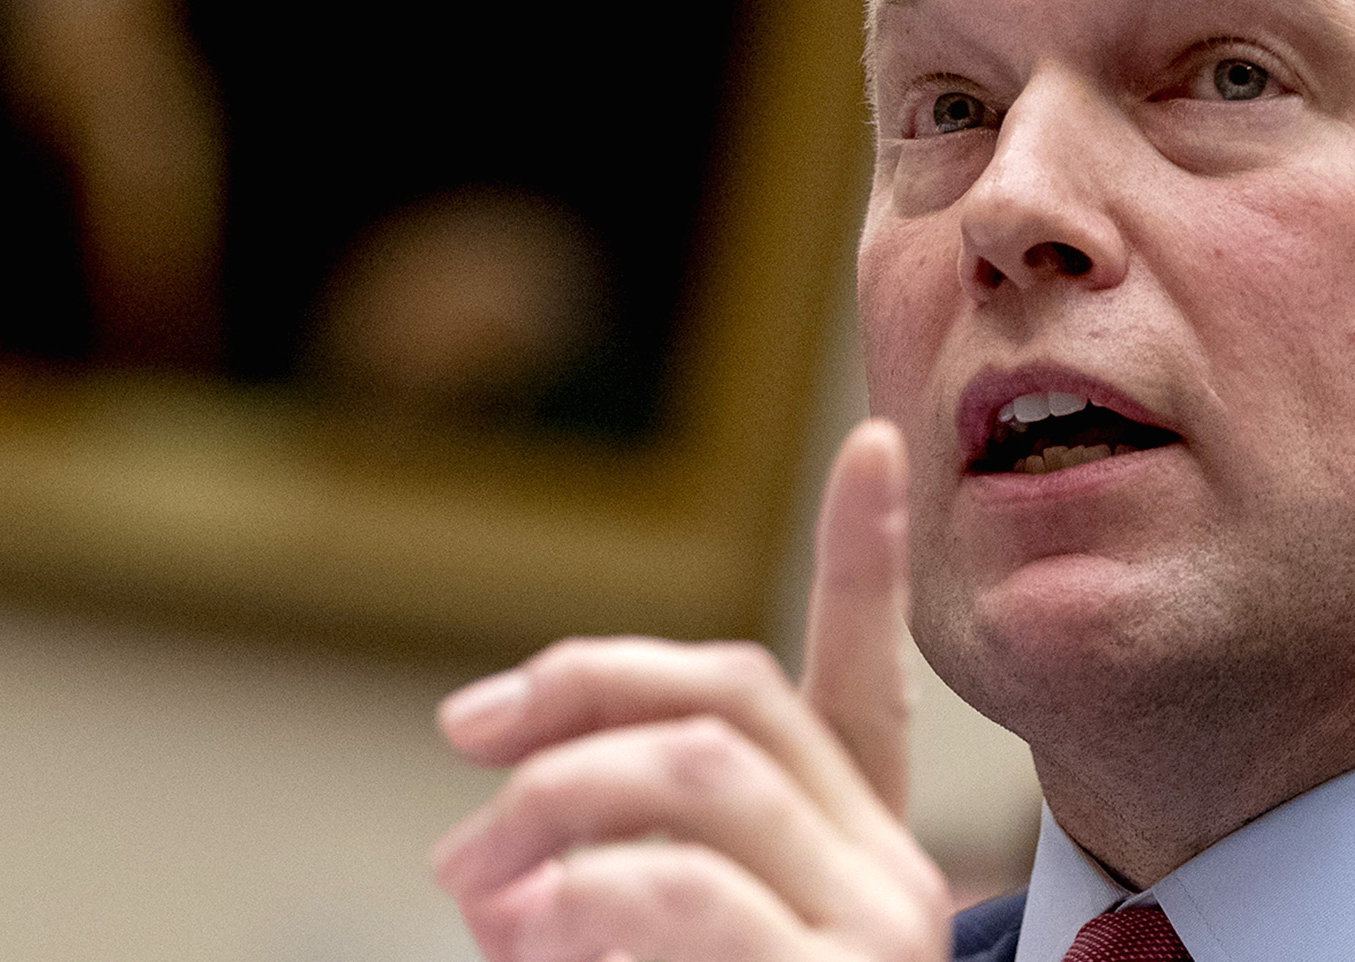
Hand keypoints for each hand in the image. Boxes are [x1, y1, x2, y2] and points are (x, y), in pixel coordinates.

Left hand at [432, 419, 952, 960]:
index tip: (871, 443)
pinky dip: (580, 894)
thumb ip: (595, 879)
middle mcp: (888, 874)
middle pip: (738, 695)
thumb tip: (485, 866)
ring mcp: (878, 930)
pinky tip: (527, 929)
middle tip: (467, 734)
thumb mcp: (641, 949)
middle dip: (583, 687)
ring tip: (475, 882)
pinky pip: (685, 886)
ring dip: (554, 796)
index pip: (865, 685)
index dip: (867, 560)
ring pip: (706, 766)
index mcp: (850, 849)